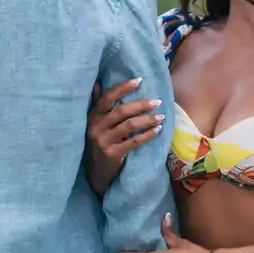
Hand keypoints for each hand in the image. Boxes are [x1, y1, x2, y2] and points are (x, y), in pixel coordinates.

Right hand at [85, 78, 163, 195]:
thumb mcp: (95, 124)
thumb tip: (98, 83)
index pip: (107, 98)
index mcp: (93, 116)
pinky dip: (147, 135)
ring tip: (161, 117)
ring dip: (147, 120)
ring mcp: (103, 141)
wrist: (96, 172)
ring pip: (129, 126)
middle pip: (121, 111)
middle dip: (141, 105)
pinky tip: (157, 131)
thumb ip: (98, 105)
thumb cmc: (99, 142)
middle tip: (158, 102)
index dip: (122, 88)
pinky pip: (134, 142)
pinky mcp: (112, 154)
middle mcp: (96, 127)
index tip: (139, 80)